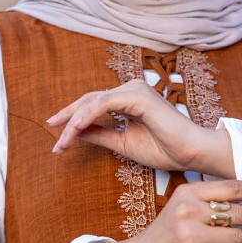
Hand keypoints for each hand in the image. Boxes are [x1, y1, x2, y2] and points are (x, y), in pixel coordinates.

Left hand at [47, 79, 234, 176]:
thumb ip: (100, 134)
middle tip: (51, 135)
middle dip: (67, 118)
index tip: (56, 137)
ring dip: (74, 122)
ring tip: (62, 141)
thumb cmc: (164, 149)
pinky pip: (104, 104)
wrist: (190, 153)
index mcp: (128, 99)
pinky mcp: (137, 96)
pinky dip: (87, 116)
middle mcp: (130, 89)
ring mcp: (134, 90)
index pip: (93, 104)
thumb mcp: (122, 143)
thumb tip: (74, 133)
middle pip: (89, 99)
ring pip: (93, 102)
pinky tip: (75, 129)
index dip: (72, 119)